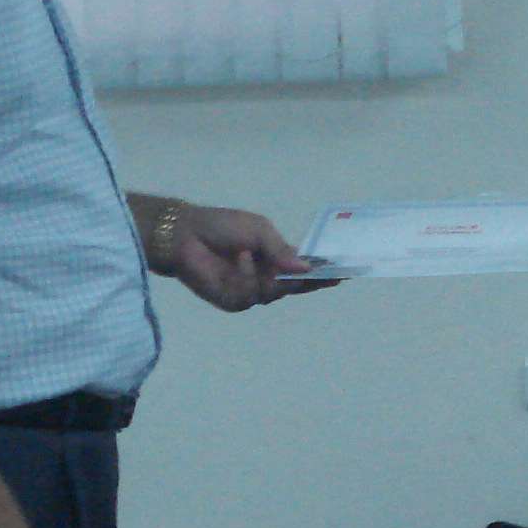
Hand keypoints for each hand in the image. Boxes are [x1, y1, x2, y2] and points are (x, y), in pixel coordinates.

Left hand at [162, 203, 316, 309]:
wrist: (185, 235)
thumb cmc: (222, 226)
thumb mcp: (258, 230)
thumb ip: (281, 249)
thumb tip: (306, 269)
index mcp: (273, 258)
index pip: (301, 271)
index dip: (320, 274)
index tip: (342, 275)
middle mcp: (264, 278)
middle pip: (292, 288)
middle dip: (304, 283)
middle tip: (316, 277)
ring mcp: (249, 292)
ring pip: (273, 294)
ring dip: (266, 276)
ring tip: (252, 256)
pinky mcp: (232, 301)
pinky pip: (249, 296)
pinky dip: (245, 277)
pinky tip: (238, 260)